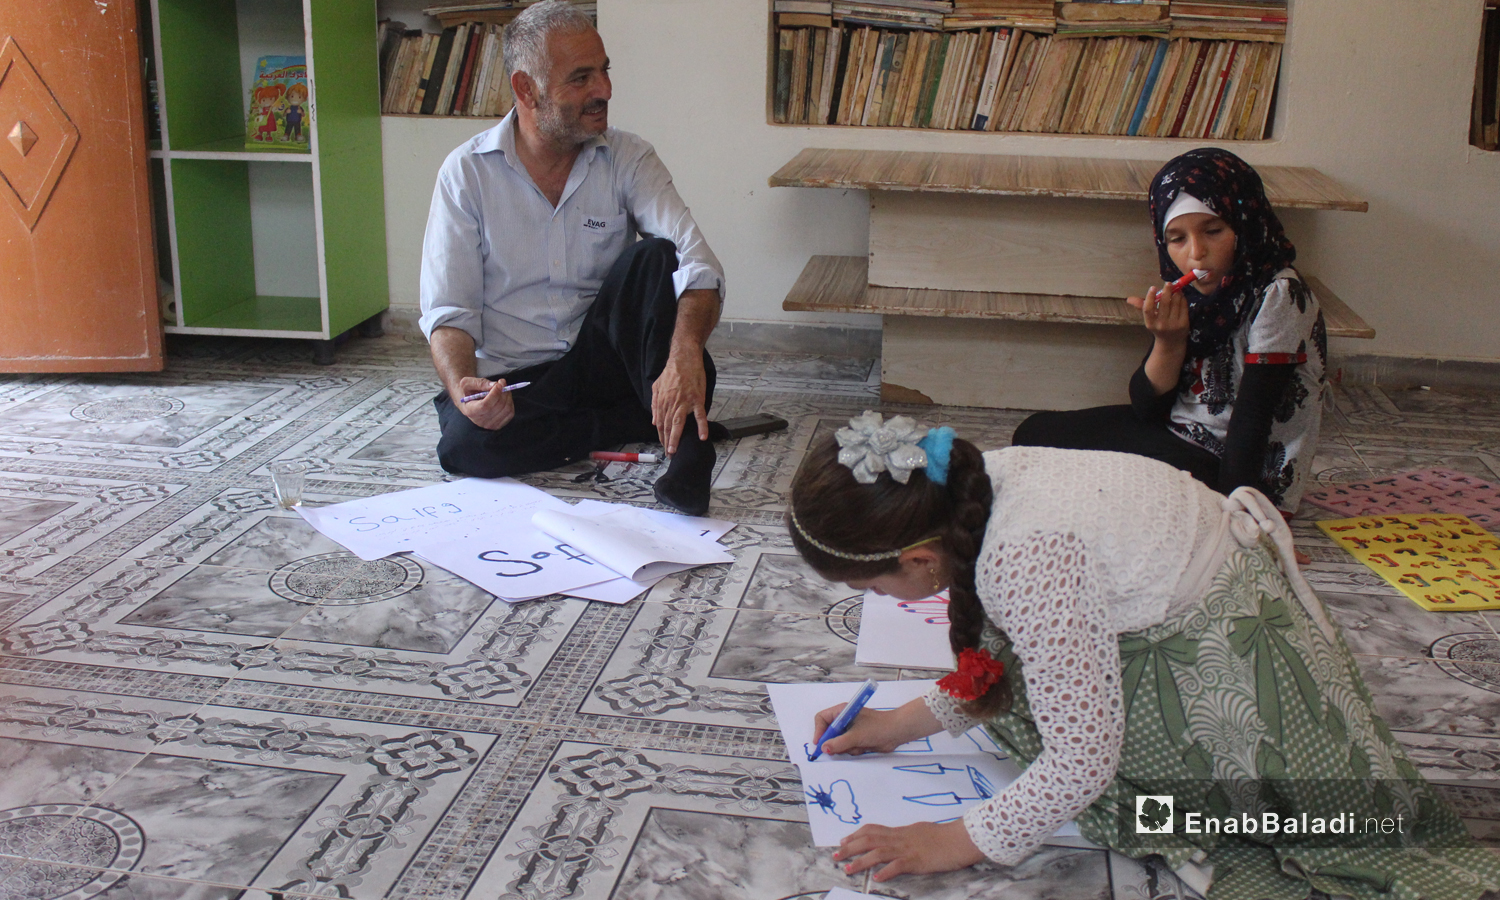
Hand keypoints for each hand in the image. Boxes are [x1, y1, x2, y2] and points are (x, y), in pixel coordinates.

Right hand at [455, 377, 514, 430]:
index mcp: (470, 411)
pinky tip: (504, 397)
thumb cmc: (467, 391)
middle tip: (501, 382)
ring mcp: (490, 425)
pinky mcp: (498, 425)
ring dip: (507, 396)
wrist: (469, 400)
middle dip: (503, 392)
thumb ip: (479, 383)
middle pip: (498, 406)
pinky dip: (510, 402)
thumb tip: (495, 385)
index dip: (494, 394)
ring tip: (502, 388)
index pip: (485, 406)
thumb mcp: (467, 383)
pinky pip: (510, 413)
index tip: (498, 384)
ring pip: (506, 409)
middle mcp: (480, 421)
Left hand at [650, 350, 707, 454]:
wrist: (684, 359)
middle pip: (667, 427)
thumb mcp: (657, 387)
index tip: (664, 447)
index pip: (660, 424)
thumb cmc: (672, 372)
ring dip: (676, 439)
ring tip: (676, 450)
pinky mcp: (697, 399)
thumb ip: (655, 404)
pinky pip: (699, 415)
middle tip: (670, 454)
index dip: (661, 437)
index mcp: (662, 402)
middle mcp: (671, 404)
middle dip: (667, 442)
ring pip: (678, 424)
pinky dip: (702, 426)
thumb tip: (654, 421)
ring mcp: (684, 402)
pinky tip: (703, 437)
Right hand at [812, 696, 942, 756]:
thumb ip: (838, 743)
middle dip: (834, 743)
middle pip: (828, 733)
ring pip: (837, 743)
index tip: (820, 744)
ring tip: (858, 745)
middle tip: (841, 748)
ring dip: (846, 748)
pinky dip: (853, 750)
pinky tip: (863, 747)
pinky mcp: (856, 739)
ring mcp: (850, 730)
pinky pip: (847, 748)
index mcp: (842, 711)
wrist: (897, 732)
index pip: (822, 719)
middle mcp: (844, 720)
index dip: (819, 731)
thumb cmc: (877, 728)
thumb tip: (824, 749)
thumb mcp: (856, 736)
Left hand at [833, 820, 985, 881]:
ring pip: (878, 852)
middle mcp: (900, 838)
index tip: (843, 840)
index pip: (873, 830)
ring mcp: (908, 849)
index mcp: (901, 832)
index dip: (856, 835)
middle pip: (869, 840)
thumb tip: (900, 837)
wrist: (960, 839)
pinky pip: (898, 866)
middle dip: (850, 847)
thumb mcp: (921, 831)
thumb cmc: (944, 836)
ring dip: (861, 861)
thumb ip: (908, 835)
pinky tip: (877, 878)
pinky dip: (886, 872)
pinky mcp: (917, 861)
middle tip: (835, 855)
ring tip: (848, 869)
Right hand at [1127, 283, 1189, 345]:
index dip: (1150, 297)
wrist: (1171, 342)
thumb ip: (1141, 306)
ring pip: (1175, 303)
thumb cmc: (1158, 326)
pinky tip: (1180, 295)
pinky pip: (1183, 306)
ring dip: (1176, 293)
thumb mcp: (1149, 319)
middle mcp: (1161, 325)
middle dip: (1167, 291)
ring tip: (1176, 289)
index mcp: (1150, 323)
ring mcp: (1173, 324)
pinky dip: (1182, 298)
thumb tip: (1129, 299)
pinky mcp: (1184, 323)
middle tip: (1168, 283)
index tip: (1153, 287)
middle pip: (1164, 304)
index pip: (1148, 309)